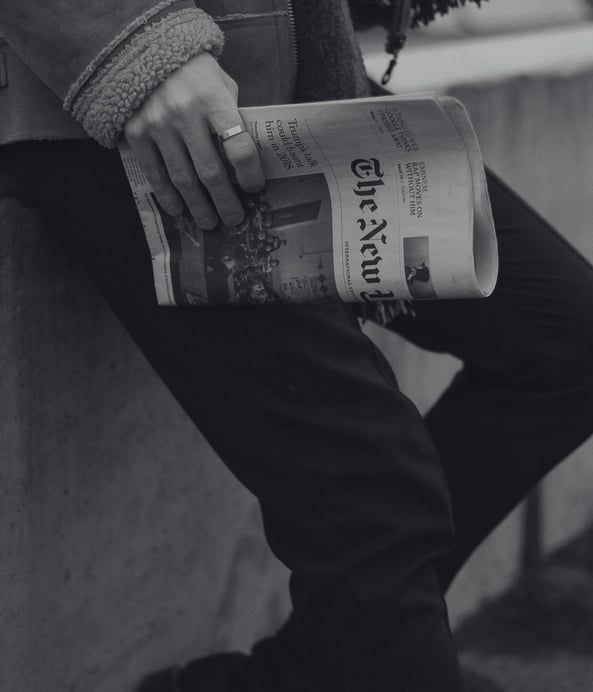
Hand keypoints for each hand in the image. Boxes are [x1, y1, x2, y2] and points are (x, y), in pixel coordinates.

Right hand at [124, 52, 264, 229]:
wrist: (142, 48)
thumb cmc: (193, 71)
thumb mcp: (221, 83)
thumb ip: (233, 115)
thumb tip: (243, 157)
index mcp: (214, 100)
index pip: (239, 147)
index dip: (250, 174)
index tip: (254, 189)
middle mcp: (185, 114)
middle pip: (211, 172)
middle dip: (225, 202)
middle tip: (235, 220)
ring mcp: (158, 126)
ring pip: (183, 179)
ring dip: (199, 207)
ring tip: (210, 223)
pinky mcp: (137, 134)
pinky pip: (155, 174)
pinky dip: (168, 196)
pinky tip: (179, 210)